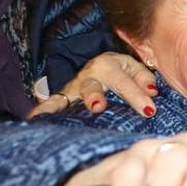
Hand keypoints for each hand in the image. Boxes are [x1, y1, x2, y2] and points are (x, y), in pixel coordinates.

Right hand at [30, 52, 156, 119]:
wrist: (96, 66)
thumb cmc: (119, 71)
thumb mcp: (133, 68)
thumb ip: (144, 78)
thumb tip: (152, 92)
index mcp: (108, 65)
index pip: (125, 82)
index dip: (137, 96)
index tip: (149, 111)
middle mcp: (88, 76)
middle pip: (92, 87)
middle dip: (95, 96)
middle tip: (99, 106)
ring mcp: (72, 88)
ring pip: (68, 96)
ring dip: (64, 107)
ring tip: (67, 117)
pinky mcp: (61, 99)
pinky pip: (50, 105)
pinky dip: (42, 111)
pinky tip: (34, 120)